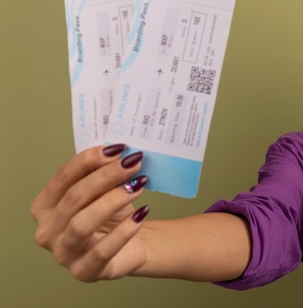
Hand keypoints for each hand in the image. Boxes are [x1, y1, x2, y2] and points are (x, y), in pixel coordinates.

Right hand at [31, 144, 149, 281]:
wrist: (132, 245)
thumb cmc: (112, 215)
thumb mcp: (103, 191)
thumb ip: (102, 173)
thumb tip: (117, 153)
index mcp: (44, 206)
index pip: (63, 177)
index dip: (89, 160)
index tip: (117, 149)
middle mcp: (47, 231)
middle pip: (75, 197)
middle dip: (106, 176)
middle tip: (133, 164)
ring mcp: (63, 253)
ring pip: (83, 223)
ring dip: (113, 200)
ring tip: (138, 186)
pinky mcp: (84, 271)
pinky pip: (103, 250)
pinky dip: (124, 231)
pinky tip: (141, 215)